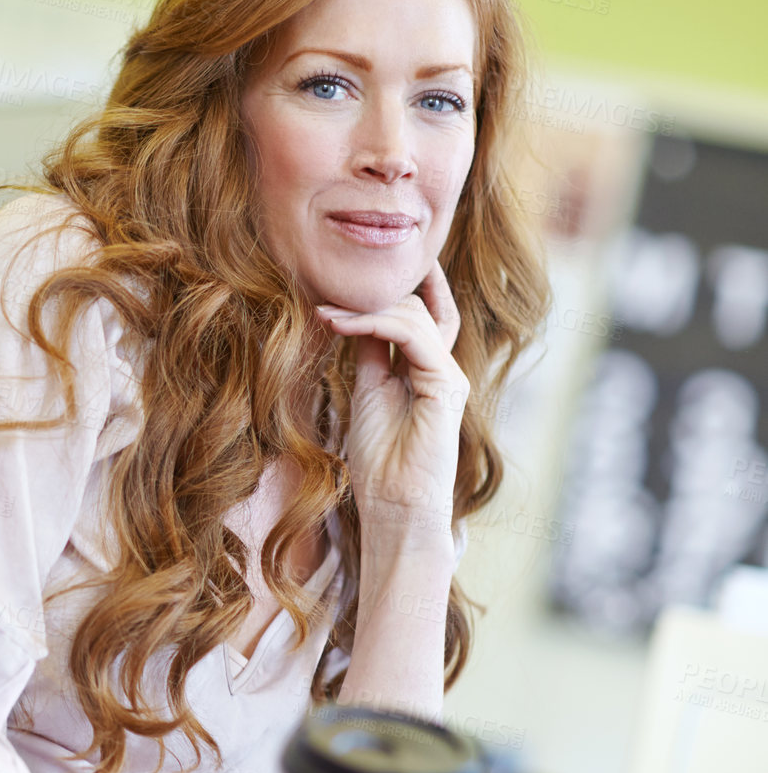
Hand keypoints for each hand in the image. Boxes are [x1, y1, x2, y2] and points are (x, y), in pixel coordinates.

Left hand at [315, 262, 468, 542]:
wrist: (394, 505)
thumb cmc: (381, 459)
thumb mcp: (368, 391)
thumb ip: (370, 354)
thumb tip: (354, 316)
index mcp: (426, 370)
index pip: (422, 313)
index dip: (401, 287)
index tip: (359, 267)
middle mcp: (443, 369)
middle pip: (417, 308)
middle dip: (372, 296)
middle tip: (324, 292)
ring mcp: (448, 377)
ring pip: (413, 317)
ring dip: (364, 309)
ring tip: (324, 312)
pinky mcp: (446, 387)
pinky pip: (413, 337)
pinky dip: (374, 324)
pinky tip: (340, 325)